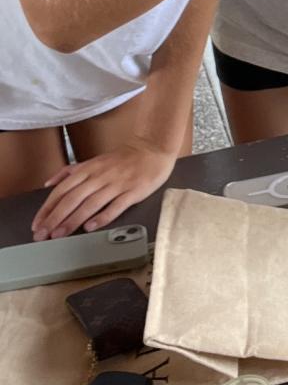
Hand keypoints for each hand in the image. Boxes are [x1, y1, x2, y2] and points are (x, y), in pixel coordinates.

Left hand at [31, 139, 175, 239]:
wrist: (153, 149)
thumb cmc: (123, 158)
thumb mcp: (94, 160)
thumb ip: (70, 171)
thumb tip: (49, 183)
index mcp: (89, 169)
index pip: (62, 190)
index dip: (47, 208)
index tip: (37, 224)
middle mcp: (100, 176)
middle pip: (72, 198)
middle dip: (55, 218)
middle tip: (42, 235)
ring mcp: (117, 184)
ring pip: (90, 204)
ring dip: (72, 221)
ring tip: (59, 235)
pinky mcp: (132, 192)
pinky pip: (115, 206)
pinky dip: (102, 217)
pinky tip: (90, 227)